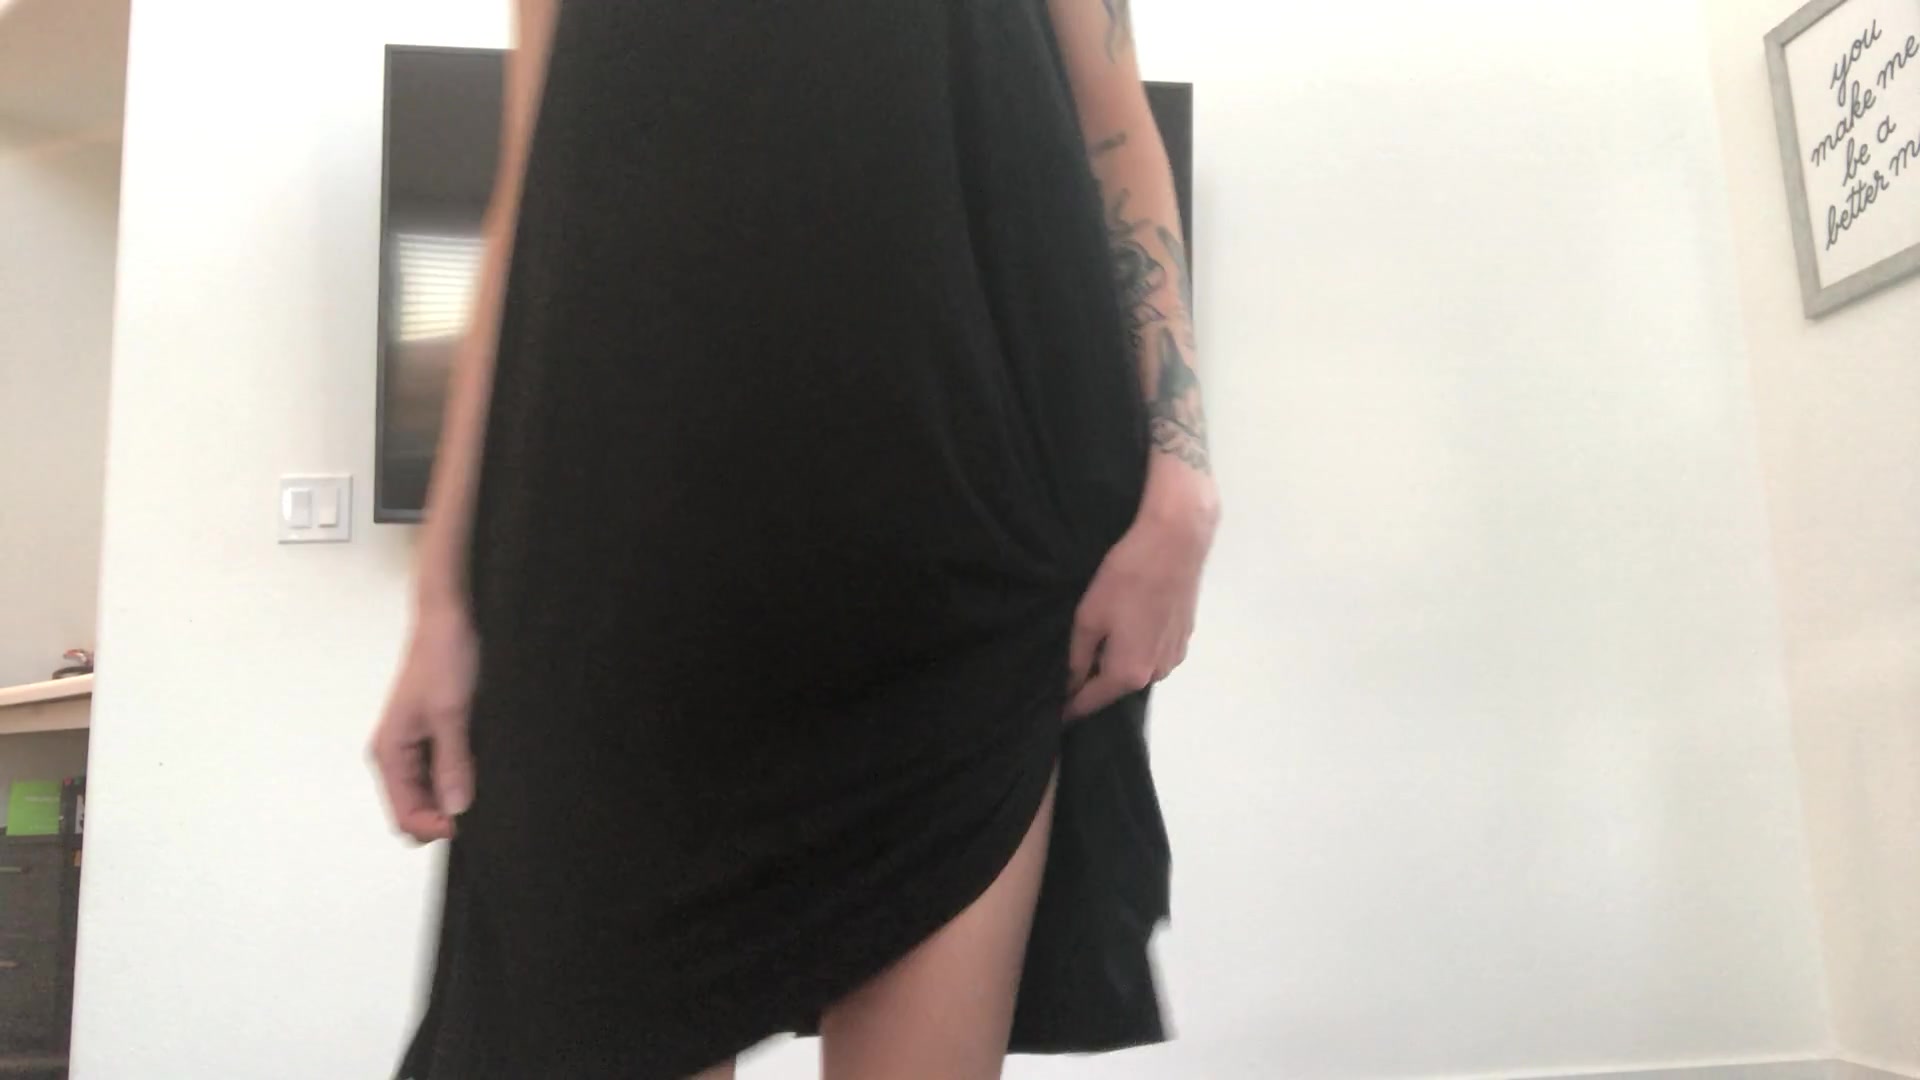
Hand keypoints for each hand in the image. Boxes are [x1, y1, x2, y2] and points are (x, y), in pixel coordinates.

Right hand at [370, 606, 477, 841]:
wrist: (449, 623)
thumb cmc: (442, 659)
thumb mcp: (450, 714)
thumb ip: (452, 763)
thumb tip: (456, 809)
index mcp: (389, 753)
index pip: (403, 815)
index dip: (432, 826)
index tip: (465, 823)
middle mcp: (397, 756)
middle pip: (415, 810)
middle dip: (442, 816)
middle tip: (478, 807)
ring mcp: (415, 748)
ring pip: (430, 794)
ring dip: (452, 798)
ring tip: (482, 786)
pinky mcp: (435, 738)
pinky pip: (442, 774)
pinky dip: (458, 780)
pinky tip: (479, 771)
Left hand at [1066, 489, 1216, 718]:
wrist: (1175, 543)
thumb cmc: (1126, 578)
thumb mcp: (1088, 617)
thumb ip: (1077, 657)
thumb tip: (1071, 684)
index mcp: (1127, 674)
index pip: (1090, 703)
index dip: (1069, 709)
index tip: (1053, 716)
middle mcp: (1155, 675)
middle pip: (1115, 688)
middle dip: (1094, 683)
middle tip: (1071, 671)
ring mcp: (1174, 658)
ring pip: (1136, 670)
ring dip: (1118, 664)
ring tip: (1100, 643)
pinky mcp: (1184, 639)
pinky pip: (1153, 655)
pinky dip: (1137, 649)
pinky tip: (1129, 626)